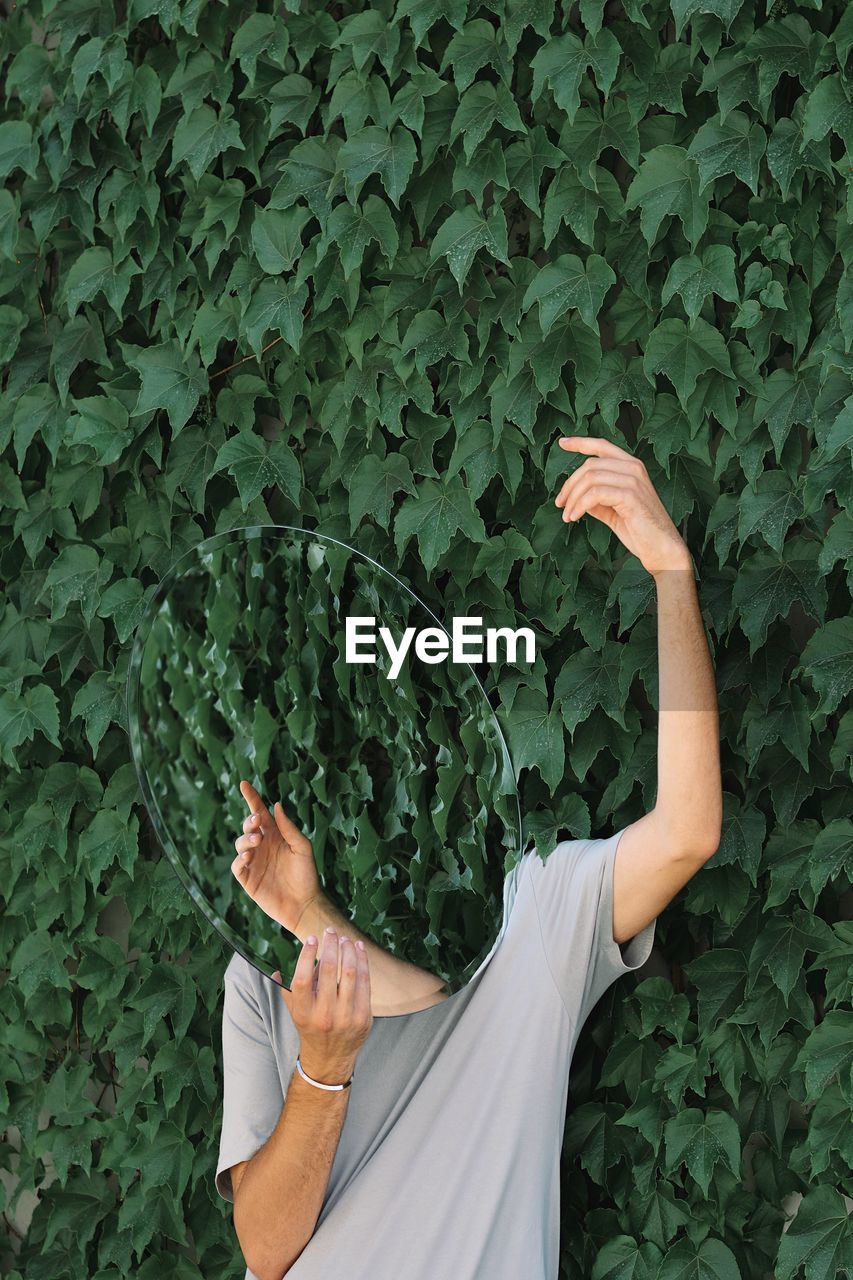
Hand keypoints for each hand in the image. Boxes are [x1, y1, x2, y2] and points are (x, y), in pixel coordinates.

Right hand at [231, 780, 321, 935]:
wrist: (304, 904)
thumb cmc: (307, 875)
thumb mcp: (302, 847)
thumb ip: (288, 828)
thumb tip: (276, 805)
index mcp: (276, 835)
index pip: (260, 813)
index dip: (252, 798)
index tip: (244, 784)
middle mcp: (263, 846)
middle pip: (248, 826)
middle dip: (250, 821)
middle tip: (257, 821)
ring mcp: (254, 862)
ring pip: (240, 843)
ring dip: (245, 838)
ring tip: (257, 841)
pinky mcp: (248, 879)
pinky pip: (237, 865)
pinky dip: (239, 858)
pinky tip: (248, 855)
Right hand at [273, 930, 372, 1082]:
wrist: (330, 1058)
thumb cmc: (311, 1028)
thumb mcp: (295, 1012)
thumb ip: (287, 991)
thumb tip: (275, 971)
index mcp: (303, 1012)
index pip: (302, 978)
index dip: (307, 955)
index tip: (311, 938)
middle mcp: (324, 1015)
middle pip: (327, 971)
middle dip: (330, 945)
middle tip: (330, 931)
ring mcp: (346, 1016)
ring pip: (349, 973)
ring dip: (348, 950)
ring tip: (345, 938)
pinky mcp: (363, 1016)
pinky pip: (364, 982)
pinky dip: (362, 962)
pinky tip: (359, 949)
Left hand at [554, 435, 691, 575]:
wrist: (662, 549)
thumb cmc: (640, 531)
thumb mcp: (612, 511)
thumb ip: (596, 499)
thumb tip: (574, 495)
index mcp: (631, 467)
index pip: (603, 446)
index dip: (581, 443)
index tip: (562, 443)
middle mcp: (633, 468)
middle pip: (590, 465)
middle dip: (569, 484)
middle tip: (560, 504)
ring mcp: (633, 480)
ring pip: (590, 478)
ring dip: (572, 498)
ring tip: (567, 516)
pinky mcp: (630, 496)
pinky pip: (595, 494)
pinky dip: (579, 505)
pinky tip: (574, 517)